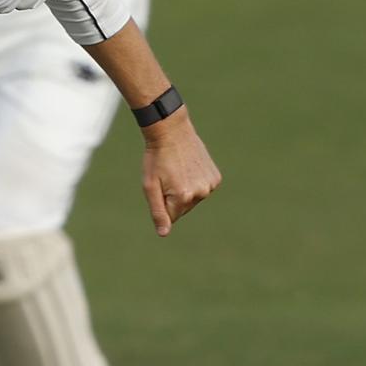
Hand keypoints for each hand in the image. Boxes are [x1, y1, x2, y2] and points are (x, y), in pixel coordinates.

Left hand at [139, 109, 220, 235]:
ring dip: (184, 190)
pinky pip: (202, 188)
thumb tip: (163, 234)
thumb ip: (158, 212)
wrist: (172, 132)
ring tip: (178, 170)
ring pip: (193, 198)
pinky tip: (188, 167)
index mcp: (183, 197)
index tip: (159, 185)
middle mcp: (201, 193)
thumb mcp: (150, 186)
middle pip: (183, 209)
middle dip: (173, 198)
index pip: (171, 217)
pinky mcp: (216, 177)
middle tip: (167, 176)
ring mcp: (210, 185)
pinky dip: (195, 181)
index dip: (161, 203)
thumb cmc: (156, 159)